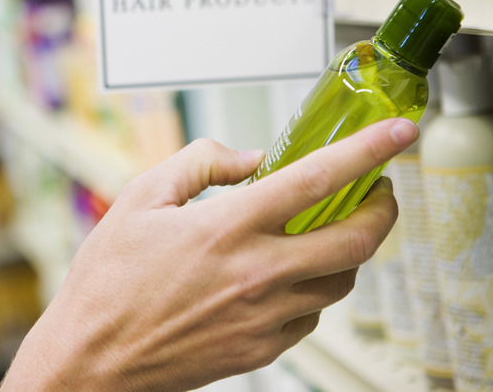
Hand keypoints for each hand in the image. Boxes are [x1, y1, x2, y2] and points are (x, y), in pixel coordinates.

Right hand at [0, 117, 418, 391]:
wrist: (93, 358)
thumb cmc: (108, 282)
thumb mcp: (139, 199)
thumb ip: (199, 164)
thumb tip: (249, 158)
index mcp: (226, 227)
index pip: (317, 179)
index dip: (368, 150)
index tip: (398, 134)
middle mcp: (256, 274)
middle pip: (356, 240)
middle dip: (383, 209)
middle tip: (378, 191)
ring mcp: (264, 318)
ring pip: (342, 280)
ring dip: (349, 248)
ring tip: (329, 229)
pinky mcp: (261, 349)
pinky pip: (312, 314)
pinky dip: (315, 286)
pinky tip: (289, 274)